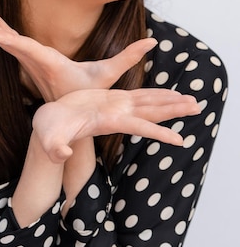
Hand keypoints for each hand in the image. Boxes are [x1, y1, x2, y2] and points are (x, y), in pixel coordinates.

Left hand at [0, 5, 156, 100]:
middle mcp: (36, 63)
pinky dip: (0, 32)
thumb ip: (129, 58)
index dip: (8, 39)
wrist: (72, 115)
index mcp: (50, 63)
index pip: (26, 48)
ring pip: (8, 42)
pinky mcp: (30, 62)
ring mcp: (31, 64)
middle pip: (11, 42)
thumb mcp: (110, 75)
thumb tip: (153, 42)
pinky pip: (12, 45)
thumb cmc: (89, 96)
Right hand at [32, 88, 200, 162]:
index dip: (157, 133)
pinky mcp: (112, 98)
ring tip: (193, 100)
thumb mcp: (49, 140)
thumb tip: (62, 154)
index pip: (137, 128)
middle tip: (199, 107)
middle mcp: (117, 116)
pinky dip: (155, 93)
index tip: (180, 141)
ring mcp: (116, 107)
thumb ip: (55, 149)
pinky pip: (139, 94)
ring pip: (148, 102)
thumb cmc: (48, 133)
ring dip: (170, 101)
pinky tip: (169, 92)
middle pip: (151, 114)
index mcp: (106, 123)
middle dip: (174, 111)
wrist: (49, 126)